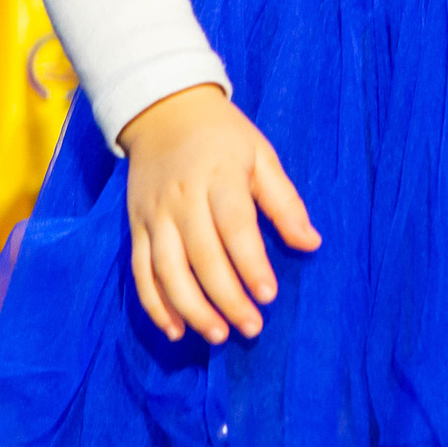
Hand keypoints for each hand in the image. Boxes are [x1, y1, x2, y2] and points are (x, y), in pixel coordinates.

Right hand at [119, 84, 319, 342]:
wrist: (163, 111)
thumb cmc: (223, 136)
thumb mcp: (261, 155)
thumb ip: (285, 201)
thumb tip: (311, 243)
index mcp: (219, 177)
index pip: (235, 226)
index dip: (251, 263)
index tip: (269, 295)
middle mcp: (183, 199)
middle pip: (202, 255)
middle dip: (225, 297)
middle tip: (251, 328)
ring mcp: (155, 215)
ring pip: (167, 270)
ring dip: (190, 308)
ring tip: (216, 335)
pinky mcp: (136, 226)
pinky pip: (140, 271)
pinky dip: (154, 304)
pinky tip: (175, 330)